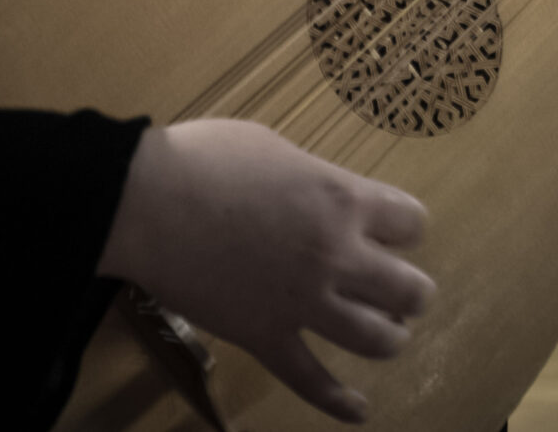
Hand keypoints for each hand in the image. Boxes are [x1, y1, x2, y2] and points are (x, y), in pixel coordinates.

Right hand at [96, 119, 434, 423]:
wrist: (145, 203)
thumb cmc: (207, 160)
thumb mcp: (281, 151)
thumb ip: (316, 182)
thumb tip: (325, 197)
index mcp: (344, 200)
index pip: (412, 224)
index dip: (404, 229)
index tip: (392, 231)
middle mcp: (336, 256)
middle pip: (409, 288)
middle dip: (410, 291)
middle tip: (398, 289)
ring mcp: (301, 302)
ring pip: (375, 338)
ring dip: (390, 337)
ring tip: (389, 333)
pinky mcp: (263, 336)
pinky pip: (309, 379)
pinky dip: (337, 401)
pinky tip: (359, 411)